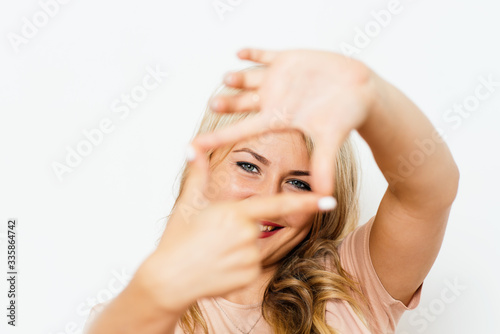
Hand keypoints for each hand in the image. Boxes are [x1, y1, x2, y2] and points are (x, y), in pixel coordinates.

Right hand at [133, 145, 332, 313]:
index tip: (329, 199)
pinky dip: (239, 264)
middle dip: (242, 230)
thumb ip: (198, 174)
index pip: (278, 206)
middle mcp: (247, 235)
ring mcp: (250, 258)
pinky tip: (218, 265)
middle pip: (259, 227)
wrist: (168, 279)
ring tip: (213, 252)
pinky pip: (253, 265)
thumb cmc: (177, 239)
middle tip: (216, 238)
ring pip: (256, 247)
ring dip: (240, 247)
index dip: (306, 203)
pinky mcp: (249, 276)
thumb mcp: (189, 204)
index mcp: (235, 213)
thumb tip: (192, 148)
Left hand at [192, 48, 377, 194]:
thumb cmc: (345, 115)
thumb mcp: (331, 141)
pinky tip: (240, 53)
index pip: (241, 131)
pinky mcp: (288, 61)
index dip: (216, 138)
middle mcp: (273, 101)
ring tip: (227, 79)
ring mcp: (278, 80)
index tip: (193, 145)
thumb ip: (325, 166)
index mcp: (277, 119)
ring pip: (248, 79)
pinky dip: (252, 54)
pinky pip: (264, 56)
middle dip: (227, 103)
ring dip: (236, 79)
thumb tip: (325, 198)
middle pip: (241, 104)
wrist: (360, 91)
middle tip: (214, 104)